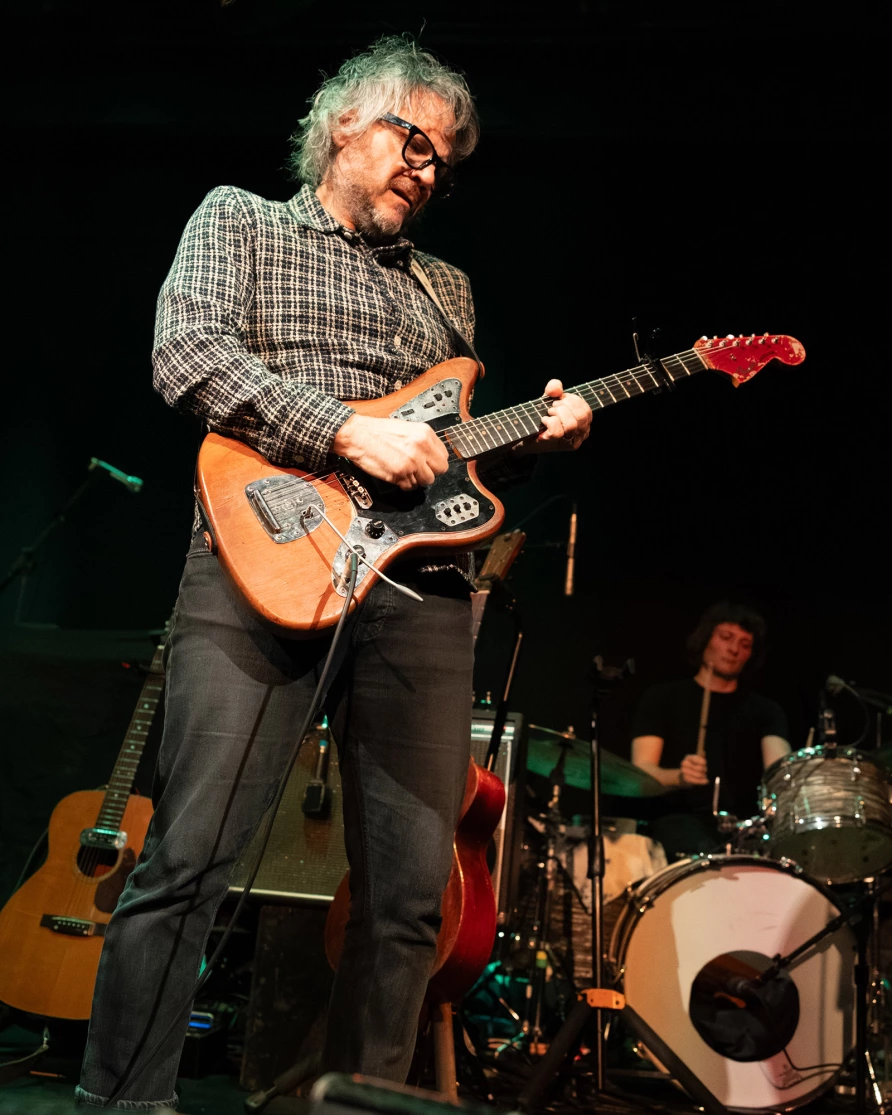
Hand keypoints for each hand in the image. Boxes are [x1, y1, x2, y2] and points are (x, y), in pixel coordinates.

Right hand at [331, 413, 448, 490]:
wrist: (357, 435)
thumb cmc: (377, 431)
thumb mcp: (407, 429)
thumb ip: (422, 442)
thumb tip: (432, 456)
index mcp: (425, 433)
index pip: (444, 456)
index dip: (435, 462)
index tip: (428, 464)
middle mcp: (421, 447)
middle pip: (440, 470)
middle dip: (430, 472)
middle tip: (418, 470)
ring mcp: (412, 461)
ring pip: (427, 481)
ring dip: (417, 480)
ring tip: (405, 472)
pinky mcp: (400, 473)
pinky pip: (410, 486)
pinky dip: (404, 484)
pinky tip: (396, 474)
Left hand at [530, 379, 591, 451]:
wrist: (527, 434)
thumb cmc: (542, 417)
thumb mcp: (549, 399)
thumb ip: (554, 389)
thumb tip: (556, 389)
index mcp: (584, 422)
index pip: (586, 410)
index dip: (572, 401)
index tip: (559, 400)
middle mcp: (581, 433)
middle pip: (581, 416)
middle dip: (565, 406)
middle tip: (553, 407)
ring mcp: (570, 441)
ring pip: (571, 425)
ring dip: (557, 414)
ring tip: (549, 414)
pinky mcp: (557, 445)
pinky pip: (557, 432)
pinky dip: (549, 422)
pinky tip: (544, 421)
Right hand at [679, 754, 708, 785]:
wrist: (686, 773)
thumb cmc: (694, 765)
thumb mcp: (697, 759)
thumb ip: (701, 756)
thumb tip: (704, 752)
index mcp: (688, 757)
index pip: (696, 759)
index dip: (702, 761)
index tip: (705, 763)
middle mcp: (684, 763)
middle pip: (698, 768)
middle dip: (704, 770)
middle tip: (706, 770)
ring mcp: (684, 771)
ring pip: (698, 775)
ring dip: (703, 775)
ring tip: (705, 775)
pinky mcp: (685, 778)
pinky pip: (696, 780)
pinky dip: (702, 781)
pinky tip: (706, 780)